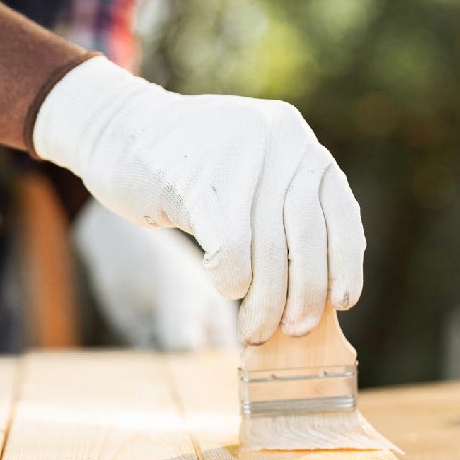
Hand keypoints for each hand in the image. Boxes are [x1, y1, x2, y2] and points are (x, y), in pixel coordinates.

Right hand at [33, 56, 365, 343]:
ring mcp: (237, 157)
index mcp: (293, 137)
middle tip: (294, 329)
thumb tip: (314, 284)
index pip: (339, 211)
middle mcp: (276, 140)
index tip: (342, 301)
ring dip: (264, 302)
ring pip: (268, 252)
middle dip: (304, 294)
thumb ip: (280, 204)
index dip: (345, 262)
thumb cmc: (181, 165)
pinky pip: (230, 251)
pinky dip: (230, 281)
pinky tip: (221, 286)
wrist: (114, 129)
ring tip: (255, 327)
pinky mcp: (196, 180)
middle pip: (305, 238)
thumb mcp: (245, 166)